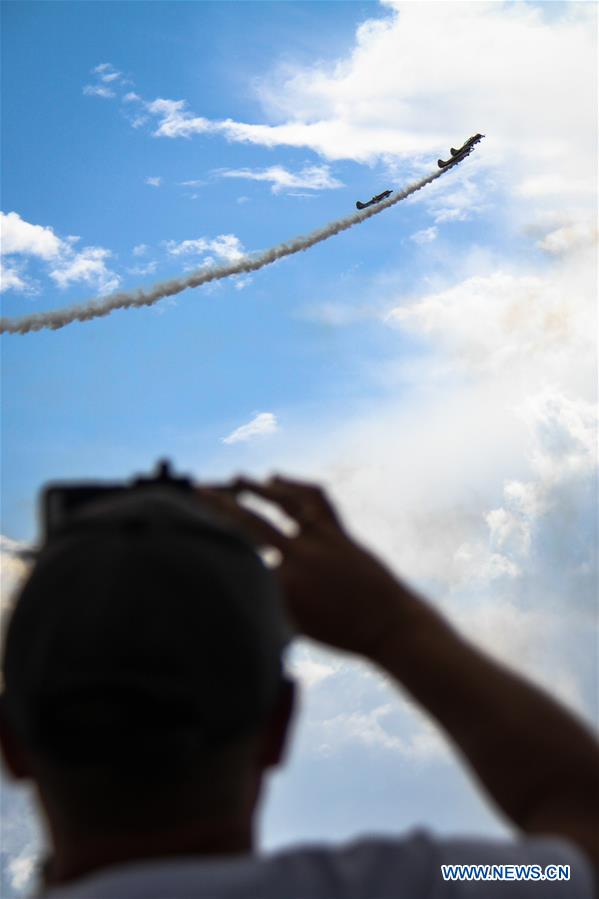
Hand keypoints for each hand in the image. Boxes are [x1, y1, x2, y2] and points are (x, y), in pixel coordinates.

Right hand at [197, 475, 415, 658]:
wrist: (391, 626)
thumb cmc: (342, 634)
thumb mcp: (295, 627)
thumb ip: (266, 600)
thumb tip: (239, 580)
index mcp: (284, 588)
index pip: (238, 555)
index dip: (212, 541)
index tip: (190, 530)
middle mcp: (300, 558)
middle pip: (249, 523)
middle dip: (219, 504)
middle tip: (197, 491)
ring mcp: (323, 540)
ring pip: (284, 502)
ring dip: (258, 488)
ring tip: (237, 477)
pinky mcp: (339, 531)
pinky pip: (315, 500)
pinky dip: (296, 485)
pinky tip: (278, 478)